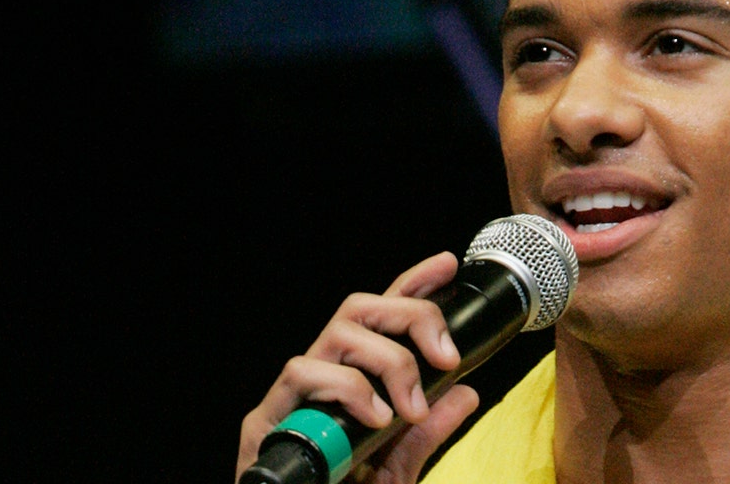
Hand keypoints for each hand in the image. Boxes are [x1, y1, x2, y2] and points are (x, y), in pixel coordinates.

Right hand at [237, 252, 480, 483]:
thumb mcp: (398, 467)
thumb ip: (426, 432)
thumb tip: (466, 393)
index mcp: (352, 381)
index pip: (380, 317)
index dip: (412, 285)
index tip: (445, 265)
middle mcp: (320, 378)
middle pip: (359, 308)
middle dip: (412, 317)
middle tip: (446, 358)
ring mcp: (291, 396)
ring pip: (338, 333)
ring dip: (387, 361)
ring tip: (407, 408)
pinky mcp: (263, 418)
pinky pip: (302, 373)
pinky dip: (347, 388)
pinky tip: (374, 418)